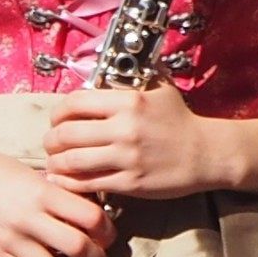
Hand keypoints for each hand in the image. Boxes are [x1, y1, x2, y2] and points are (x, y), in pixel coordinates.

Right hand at [0, 138, 112, 256]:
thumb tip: (93, 219)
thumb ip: (60, 196)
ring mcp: (12, 241)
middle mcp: (29, 218)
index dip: (107, 230)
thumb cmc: (0, 172)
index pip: (89, 216)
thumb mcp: (35, 175)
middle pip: (78, 247)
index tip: (107, 235)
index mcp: (43, 193)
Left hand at [43, 83, 227, 201]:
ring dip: (56, 163)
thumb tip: (99, 72)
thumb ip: (128, 81)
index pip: (75, 103)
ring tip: (54, 164)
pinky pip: (89, 184)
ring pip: (73, 161)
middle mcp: (125, 129)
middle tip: (50, 144)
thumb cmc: (180, 120)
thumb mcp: (158, 89)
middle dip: (51, 140)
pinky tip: (65, 181)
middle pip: (67, 134)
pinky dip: (70, 183)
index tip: (56, 120)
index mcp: (128, 102)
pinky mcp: (130, 183)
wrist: (207, 153)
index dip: (58, 112)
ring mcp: (127, 158)